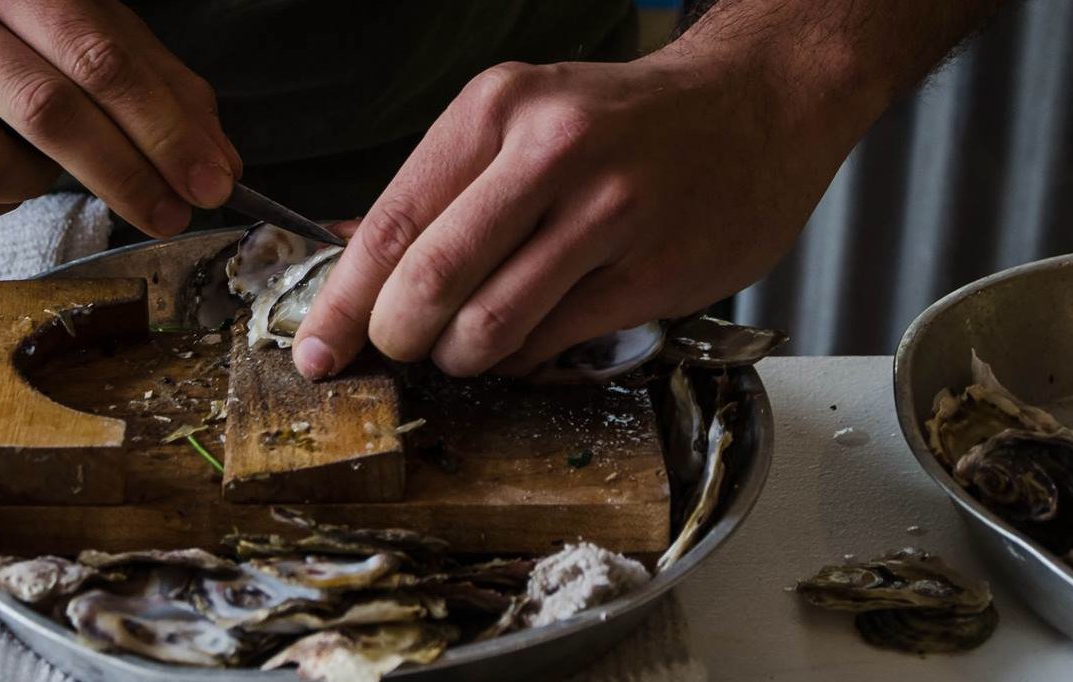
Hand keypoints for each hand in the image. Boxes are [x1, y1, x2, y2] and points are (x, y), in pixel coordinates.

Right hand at [0, 0, 240, 231]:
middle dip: (124, 175)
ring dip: (42, 184)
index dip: (162, 129)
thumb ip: (161, 88)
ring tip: (49, 162)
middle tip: (170, 213)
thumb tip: (217, 165)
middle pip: (45, 112)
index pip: (98, 58)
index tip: (209, 182)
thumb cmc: (14, 26)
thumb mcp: (93, 29)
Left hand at [291, 46, 876, 378]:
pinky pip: (551, 345)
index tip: (316, 351)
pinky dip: (521, 359)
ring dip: (461, 358)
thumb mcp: (521, 121)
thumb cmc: (624, 125)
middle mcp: (551, 153)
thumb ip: (439, 190)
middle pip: (430, 282)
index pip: (393, 223)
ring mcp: (608, 214)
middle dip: (396, 339)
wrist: (757, 107)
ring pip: (489, 328)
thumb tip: (348, 259)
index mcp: (499, 109)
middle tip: (398, 351)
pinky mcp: (654, 272)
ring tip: (469, 344)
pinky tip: (531, 335)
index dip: (341, 302)